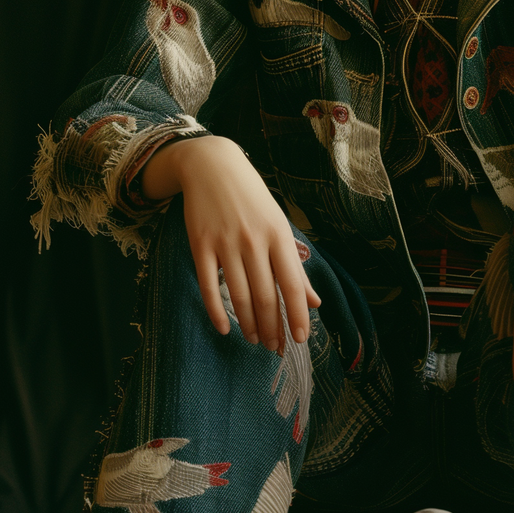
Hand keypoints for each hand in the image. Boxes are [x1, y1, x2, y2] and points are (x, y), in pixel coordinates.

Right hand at [141, 136, 320, 350]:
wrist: (212, 166)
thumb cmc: (252, 199)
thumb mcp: (279, 226)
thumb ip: (294, 265)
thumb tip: (314, 301)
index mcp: (279, 236)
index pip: (293, 284)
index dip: (298, 315)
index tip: (301, 339)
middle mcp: (254, 241)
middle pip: (266, 296)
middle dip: (272, 327)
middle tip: (274, 346)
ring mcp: (226, 243)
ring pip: (240, 295)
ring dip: (249, 324)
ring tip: (254, 339)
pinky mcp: (200, 244)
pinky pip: (208, 286)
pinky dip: (216, 312)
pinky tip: (224, 328)